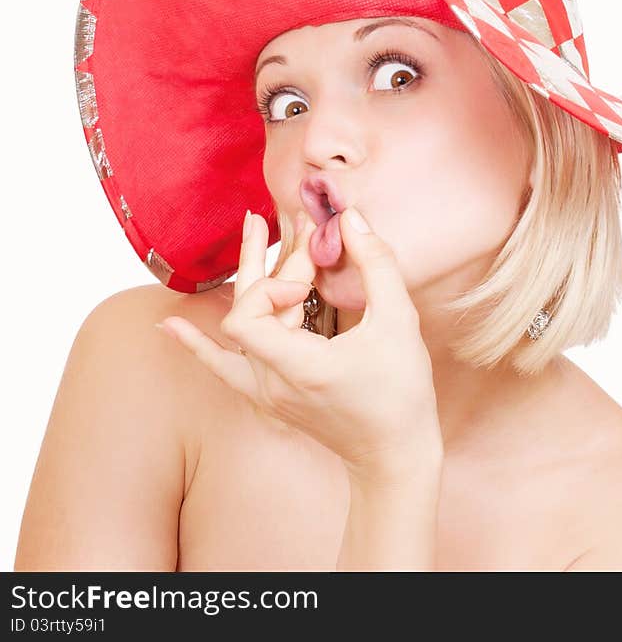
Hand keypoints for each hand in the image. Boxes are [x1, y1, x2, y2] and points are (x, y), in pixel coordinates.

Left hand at [158, 206, 442, 480]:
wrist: (393, 453)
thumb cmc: (401, 392)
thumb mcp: (398, 321)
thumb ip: (376, 264)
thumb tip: (350, 218)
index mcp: (299, 368)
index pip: (245, 320)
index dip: (269, 288)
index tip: (308, 284)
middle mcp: (271, 383)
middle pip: (242, 312)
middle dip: (259, 262)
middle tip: (264, 218)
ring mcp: (265, 392)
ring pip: (240, 329)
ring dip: (250, 282)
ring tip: (255, 233)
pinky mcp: (268, 395)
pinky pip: (224, 366)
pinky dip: (199, 345)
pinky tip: (170, 326)